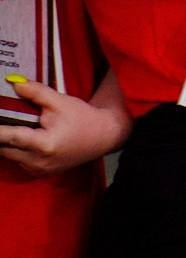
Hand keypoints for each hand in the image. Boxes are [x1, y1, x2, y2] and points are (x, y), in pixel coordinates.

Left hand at [0, 78, 129, 175]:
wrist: (104, 136)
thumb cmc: (83, 118)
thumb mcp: (62, 102)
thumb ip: (37, 92)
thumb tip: (15, 83)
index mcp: (45, 144)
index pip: (9, 137)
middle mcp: (39, 161)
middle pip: (4, 148)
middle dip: (1, 134)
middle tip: (4, 118)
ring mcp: (38, 170)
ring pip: (9, 155)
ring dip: (7, 142)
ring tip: (16, 127)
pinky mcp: (39, 173)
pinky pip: (18, 161)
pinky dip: (16, 150)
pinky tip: (25, 138)